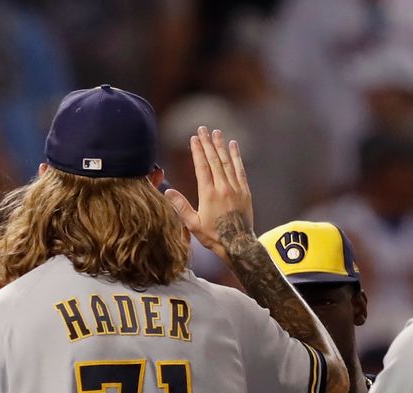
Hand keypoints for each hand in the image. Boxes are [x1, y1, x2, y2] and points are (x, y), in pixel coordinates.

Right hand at [163, 127, 253, 260]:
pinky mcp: (245, 191)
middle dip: (208, 143)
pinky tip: (233, 145)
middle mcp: (223, 187)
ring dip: (221, 146)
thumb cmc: (214, 236)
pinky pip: (240, 169)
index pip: (202, 167)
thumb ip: (181, 207)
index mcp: (208, 194)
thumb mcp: (193, 224)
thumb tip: (167, 192)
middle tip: (203, 129)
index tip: (194, 138)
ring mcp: (235, 188)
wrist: (238, 244)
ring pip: (227, 162)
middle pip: (214, 160)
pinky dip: (236, 156)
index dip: (198, 151)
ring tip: (217, 132)